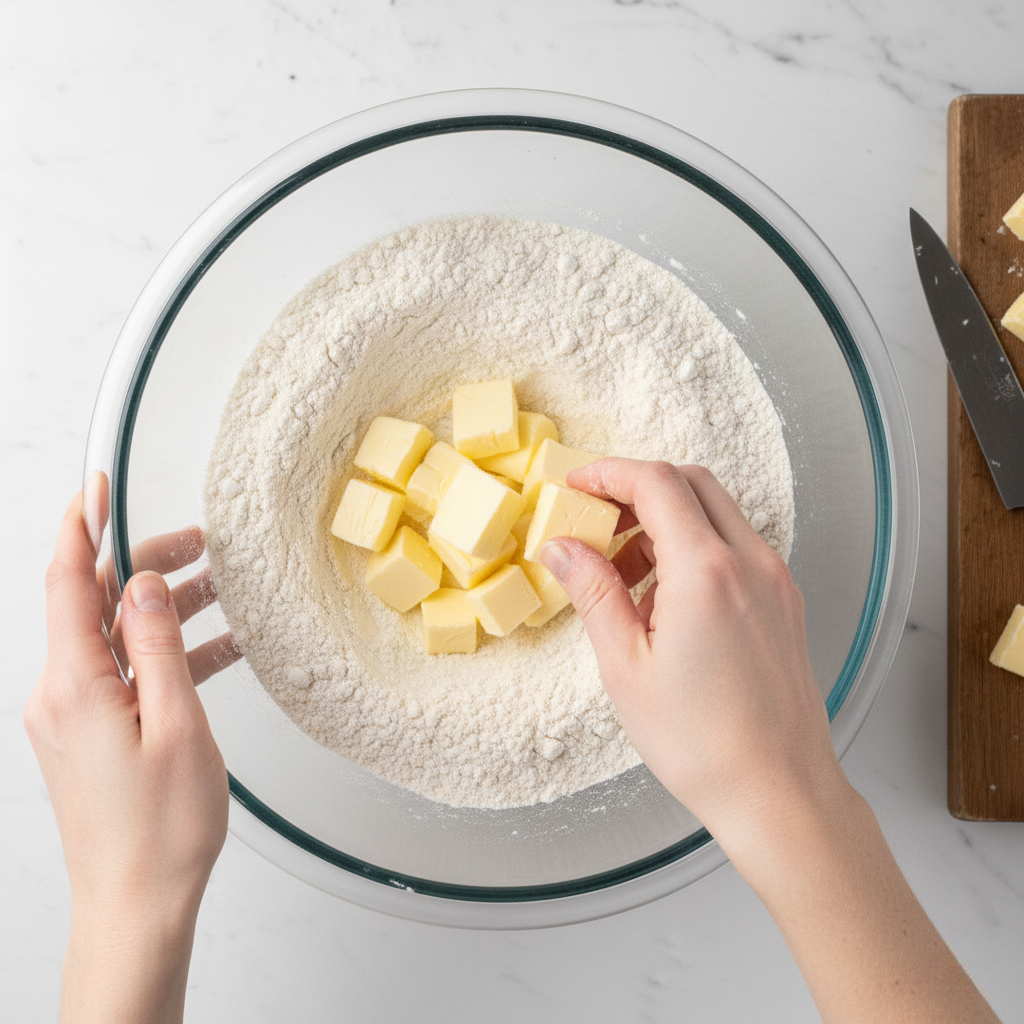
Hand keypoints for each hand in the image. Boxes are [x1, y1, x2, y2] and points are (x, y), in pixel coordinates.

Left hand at [25, 476, 234, 1023]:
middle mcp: (60, 694)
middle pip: (96, 603)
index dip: (84, 524)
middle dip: (144, 563)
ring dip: (163, 608)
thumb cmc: (159, 829)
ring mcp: (74, 715)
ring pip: (115, 636)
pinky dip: (165, 652)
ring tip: (218, 587)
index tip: (99, 483)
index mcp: (74, 685)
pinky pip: (126, 672)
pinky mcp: (92, 733)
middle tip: (196, 541)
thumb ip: (158, 645)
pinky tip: (216, 648)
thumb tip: (146, 584)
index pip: (69, 580)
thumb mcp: (176, 723)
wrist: (135, 903)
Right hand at [541, 459, 1000, 1023]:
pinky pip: (735, 546)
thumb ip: (592, 592)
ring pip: (715, 512)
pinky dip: (694, 547)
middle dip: (637, 489)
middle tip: (596, 521)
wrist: (780, 793)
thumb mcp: (625, 666)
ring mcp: (775, 580)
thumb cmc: (703, 743)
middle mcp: (750, 562)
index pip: (656, 482)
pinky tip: (664, 597)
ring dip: (666, 519)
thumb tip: (562, 547)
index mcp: (707, 571)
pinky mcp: (783, 601)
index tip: (576, 487)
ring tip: (624, 572)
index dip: (608, 474)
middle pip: (691, 482)